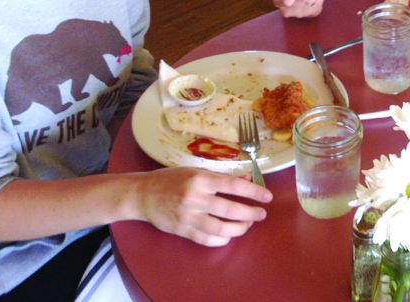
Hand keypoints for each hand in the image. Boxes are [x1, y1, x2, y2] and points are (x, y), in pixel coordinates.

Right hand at [131, 168, 272, 246]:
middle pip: (230, 209)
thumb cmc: (171, 179)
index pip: (234, 186)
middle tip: (260, 214)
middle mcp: (195, 198)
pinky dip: (221, 238)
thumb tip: (246, 178)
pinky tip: (228, 234)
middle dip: (251, 213)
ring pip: (221, 228)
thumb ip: (221, 177)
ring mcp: (188, 216)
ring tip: (246, 225)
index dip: (254, 192)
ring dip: (239, 228)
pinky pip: (206, 239)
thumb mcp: (196, 171)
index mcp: (200, 179)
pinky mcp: (181, 230)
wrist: (142, 194)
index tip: (267, 197)